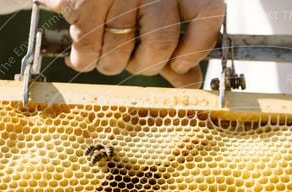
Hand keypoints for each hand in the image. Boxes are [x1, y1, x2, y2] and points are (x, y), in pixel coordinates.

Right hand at [42, 0, 224, 87]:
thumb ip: (176, 50)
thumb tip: (192, 84)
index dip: (196, 48)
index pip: (206, 13)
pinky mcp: (85, 0)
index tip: (179, 65)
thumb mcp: (156, 22)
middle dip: (144, 65)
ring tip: (104, 48)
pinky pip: (88, 49)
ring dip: (110, 64)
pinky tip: (86, 49)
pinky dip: (85, 60)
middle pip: (160, 44)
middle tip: (132, 59)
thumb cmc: (123, 4)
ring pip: (120, 52)